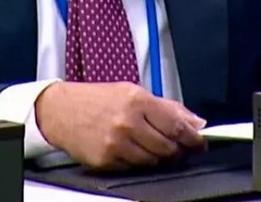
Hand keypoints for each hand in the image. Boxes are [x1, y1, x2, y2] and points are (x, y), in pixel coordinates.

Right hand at [34, 81, 206, 169]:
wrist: (62, 110)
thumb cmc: (97, 99)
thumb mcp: (133, 92)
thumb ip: (167, 107)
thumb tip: (196, 122)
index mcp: (137, 101)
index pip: (177, 126)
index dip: (193, 138)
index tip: (199, 143)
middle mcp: (127, 122)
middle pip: (168, 148)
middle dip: (176, 149)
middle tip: (175, 146)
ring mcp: (116, 144)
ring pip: (153, 161)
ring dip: (157, 157)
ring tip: (149, 145)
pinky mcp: (106, 160)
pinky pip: (134, 168)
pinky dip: (138, 162)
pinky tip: (131, 149)